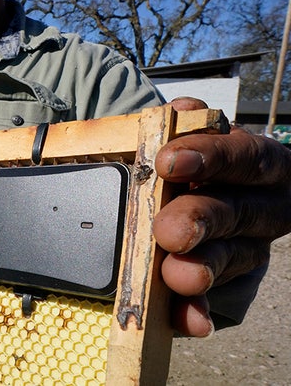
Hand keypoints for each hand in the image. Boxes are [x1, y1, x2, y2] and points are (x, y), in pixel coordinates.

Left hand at [154, 98, 290, 335]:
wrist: (180, 184)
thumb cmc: (183, 157)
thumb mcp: (182, 134)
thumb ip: (180, 124)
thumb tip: (184, 110)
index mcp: (256, 162)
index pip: (243, 156)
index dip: (210, 157)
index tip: (169, 160)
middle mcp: (262, 205)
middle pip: (236, 210)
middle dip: (201, 219)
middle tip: (168, 231)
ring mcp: (248, 246)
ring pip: (231, 257)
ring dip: (203, 268)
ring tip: (177, 276)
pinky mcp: (227, 282)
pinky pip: (216, 300)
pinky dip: (198, 310)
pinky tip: (190, 321)